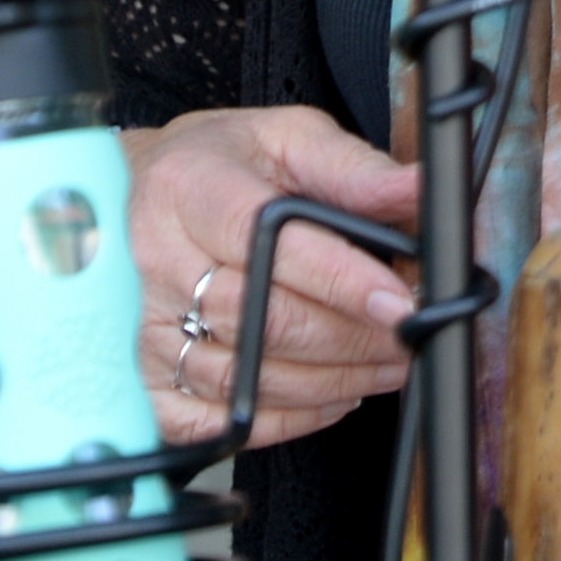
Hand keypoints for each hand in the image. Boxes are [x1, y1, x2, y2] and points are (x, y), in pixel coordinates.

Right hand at [127, 106, 418, 447]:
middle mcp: (158, 261)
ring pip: (248, 379)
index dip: (342, 281)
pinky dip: (285, 420)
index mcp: (189, 189)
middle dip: (352, 339)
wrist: (140, 192)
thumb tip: (420, 190)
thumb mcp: (287, 138)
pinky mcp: (147, 380)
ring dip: (331, 382)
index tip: (400, 301)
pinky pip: (218, 422)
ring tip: (384, 364)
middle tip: (407, 338)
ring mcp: (146, 328)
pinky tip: (326, 394)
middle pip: (263, 322)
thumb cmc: (219, 165)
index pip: (268, 245)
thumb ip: (355, 170)